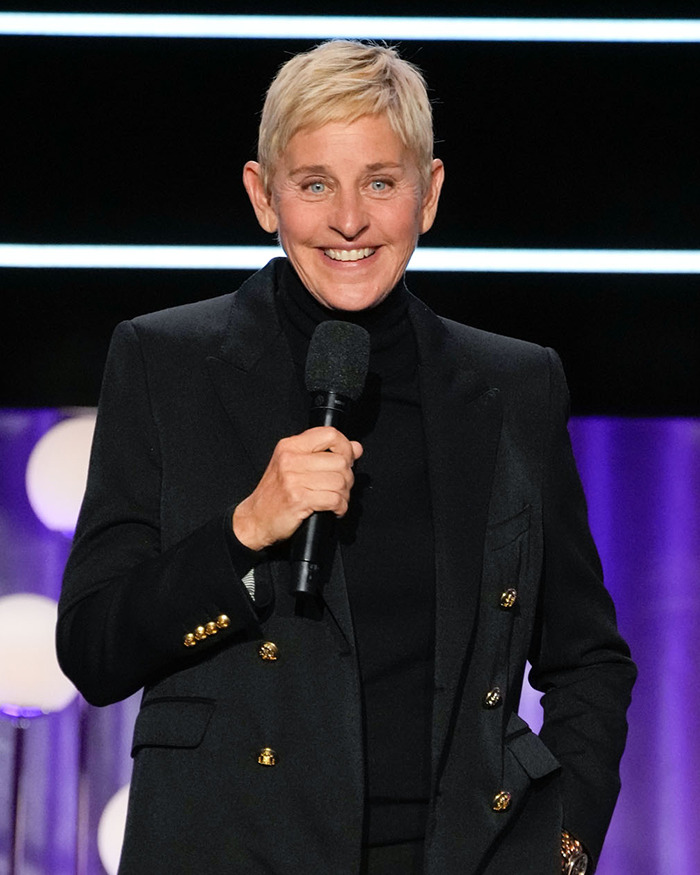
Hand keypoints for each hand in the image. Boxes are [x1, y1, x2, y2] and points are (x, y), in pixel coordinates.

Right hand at [232, 426, 362, 550]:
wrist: (255, 518)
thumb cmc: (275, 493)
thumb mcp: (295, 465)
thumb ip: (324, 453)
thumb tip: (355, 447)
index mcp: (290, 446)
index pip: (329, 434)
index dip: (345, 447)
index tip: (347, 459)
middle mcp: (291, 459)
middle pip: (340, 461)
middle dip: (348, 477)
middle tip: (341, 486)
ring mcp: (294, 479)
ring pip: (340, 481)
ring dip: (345, 494)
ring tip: (337, 499)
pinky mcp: (299, 499)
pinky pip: (334, 499)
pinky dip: (340, 507)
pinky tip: (334, 509)